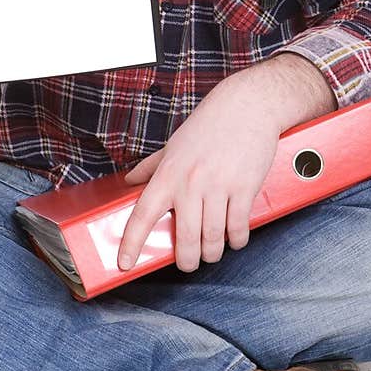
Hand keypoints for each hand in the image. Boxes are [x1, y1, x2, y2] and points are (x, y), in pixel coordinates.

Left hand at [116, 71, 280, 273]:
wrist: (246, 106)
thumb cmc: (209, 125)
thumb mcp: (173, 145)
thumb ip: (151, 166)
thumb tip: (129, 181)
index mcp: (168, 174)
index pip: (143, 214)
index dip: (131, 242)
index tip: (124, 263)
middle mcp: (190, 183)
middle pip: (185, 239)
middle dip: (186, 261)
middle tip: (188, 263)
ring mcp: (218, 187)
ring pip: (213, 239)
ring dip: (212, 253)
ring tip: (211, 253)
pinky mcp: (244, 189)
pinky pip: (238, 228)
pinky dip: (236, 240)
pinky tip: (234, 239)